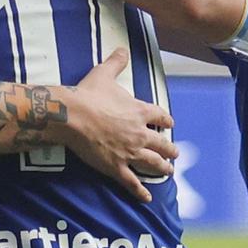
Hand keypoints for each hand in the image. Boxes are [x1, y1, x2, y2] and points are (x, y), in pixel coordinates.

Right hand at [55, 50, 176, 203]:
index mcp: (140, 111)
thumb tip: (122, 49)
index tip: (170, 123)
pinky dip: (140, 191)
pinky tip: (147, 198)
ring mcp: (129, 152)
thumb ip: (116, 62)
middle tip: (175, 154)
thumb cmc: (88, 95)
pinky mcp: (116, 166)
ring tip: (169, 171)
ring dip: (163, 168)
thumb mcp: (104, 74)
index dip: (166, 120)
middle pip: (161, 144)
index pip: (160, 116)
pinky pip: (132, 182)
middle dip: (170, 149)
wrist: (72, 116)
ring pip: (152, 163)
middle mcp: (140, 134)